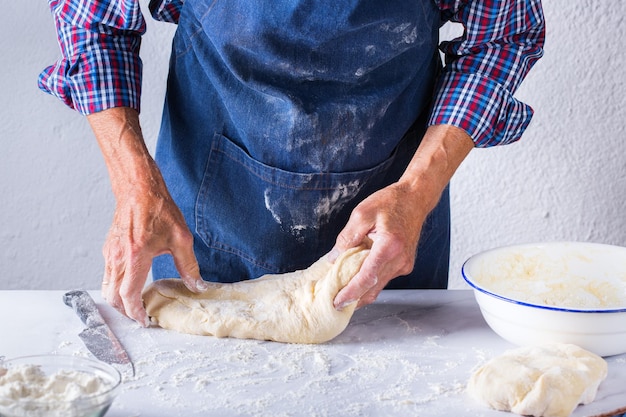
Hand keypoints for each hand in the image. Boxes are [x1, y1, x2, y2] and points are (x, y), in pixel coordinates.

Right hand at [88, 108, 206, 325]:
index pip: (129, 295)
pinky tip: (132, 284)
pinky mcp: (109, 248)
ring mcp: (110, 253)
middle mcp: (118, 257)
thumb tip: (198, 286)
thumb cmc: (158, 209)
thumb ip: (189, 266)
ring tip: (137, 304)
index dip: (136, 312)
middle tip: (141, 316)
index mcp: (135, 256)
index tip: (145, 320)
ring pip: (107, 286)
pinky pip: (108, 274)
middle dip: (125, 311)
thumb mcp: (181, 238)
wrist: (139, 187)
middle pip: (112, 296)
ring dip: (119, 300)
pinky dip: (116, 286)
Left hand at [332, 124, 473, 309]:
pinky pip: (385, 278)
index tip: (337, 302)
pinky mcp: (405, 264)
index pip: (366, 278)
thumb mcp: (362, 213)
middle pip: (373, 288)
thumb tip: (333, 258)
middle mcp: (400, 259)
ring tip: (342, 293)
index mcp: (389, 246)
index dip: (350, 293)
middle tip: (334, 303)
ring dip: (361, 292)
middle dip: (353, 299)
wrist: (415, 198)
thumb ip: (347, 237)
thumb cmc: (390, 202)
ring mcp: (404, 264)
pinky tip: (357, 279)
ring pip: (379, 286)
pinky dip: (370, 282)